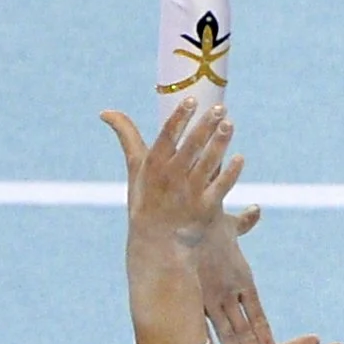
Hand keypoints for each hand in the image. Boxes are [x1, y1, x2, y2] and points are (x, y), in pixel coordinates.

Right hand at [102, 98, 243, 248]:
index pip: (167, 136)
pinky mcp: (206, 209)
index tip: (191, 100)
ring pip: (208, 164)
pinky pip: (220, 188)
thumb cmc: (146, 198)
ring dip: (219, 144)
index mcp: (153, 166)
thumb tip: (104, 112)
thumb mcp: (135, 168)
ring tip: (229, 124)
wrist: (156, 243)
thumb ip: (126, 137)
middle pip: (190, 147)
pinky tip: (239, 158)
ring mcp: (189, 194)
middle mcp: (171, 178)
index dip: (179, 117)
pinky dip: (230, 173)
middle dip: (205, 126)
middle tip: (220, 108)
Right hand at [194, 203, 278, 343]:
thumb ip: (245, 222)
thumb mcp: (230, 223)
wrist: (186, 214)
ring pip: (230, 336)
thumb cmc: (206, 217)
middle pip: (247, 334)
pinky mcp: (195, 295)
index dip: (266, 341)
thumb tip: (256, 211)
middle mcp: (231, 293)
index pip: (259, 319)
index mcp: (243, 280)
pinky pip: (203, 327)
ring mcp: (213, 297)